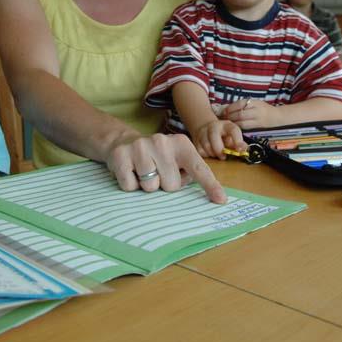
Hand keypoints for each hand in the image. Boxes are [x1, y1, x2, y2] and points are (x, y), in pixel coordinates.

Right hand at [105, 133, 226, 203]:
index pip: (198, 168)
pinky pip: (130, 187)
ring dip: (146, 185)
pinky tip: (129, 171)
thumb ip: (189, 173)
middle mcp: (162, 142)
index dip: (210, 185)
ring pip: (150, 187)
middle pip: (171, 185)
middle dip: (164, 185)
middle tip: (156, 172)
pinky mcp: (121, 155)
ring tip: (142, 171)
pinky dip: (129, 185)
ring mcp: (140, 147)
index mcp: (181, 144)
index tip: (221, 200)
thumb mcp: (175, 159)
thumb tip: (209, 196)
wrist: (123, 142)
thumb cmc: (156, 157)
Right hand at [191, 119, 246, 159]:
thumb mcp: (232, 137)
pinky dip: (206, 155)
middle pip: (214, 137)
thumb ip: (239, 144)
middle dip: (219, 150)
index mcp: (227, 125)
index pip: (233, 130)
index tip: (239, 150)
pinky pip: (200, 151)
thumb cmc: (223, 136)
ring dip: (213, 153)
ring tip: (216, 154)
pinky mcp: (196, 140)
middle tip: (223, 156)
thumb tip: (244, 150)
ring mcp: (203, 132)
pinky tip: (209, 153)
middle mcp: (214, 126)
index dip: (237, 141)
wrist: (206, 128)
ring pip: (206, 145)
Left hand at [221, 98, 276, 129]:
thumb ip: (243, 104)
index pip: (240, 104)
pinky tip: (234, 127)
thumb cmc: (263, 109)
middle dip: (230, 116)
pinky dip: (238, 127)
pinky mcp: (257, 128)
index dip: (230, 108)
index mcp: (255, 102)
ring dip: (233, 123)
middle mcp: (256, 111)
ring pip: (242, 123)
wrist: (277, 117)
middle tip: (222, 118)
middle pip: (240, 114)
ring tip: (227, 123)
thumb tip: (226, 108)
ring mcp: (257, 120)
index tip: (223, 110)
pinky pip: (245, 128)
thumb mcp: (255, 102)